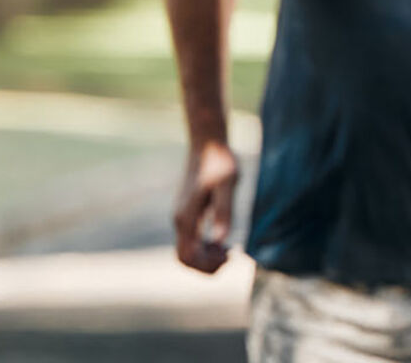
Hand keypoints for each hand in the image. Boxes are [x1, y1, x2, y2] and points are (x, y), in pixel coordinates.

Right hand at [173, 139, 238, 273]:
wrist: (208, 143)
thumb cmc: (220, 161)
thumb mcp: (228, 185)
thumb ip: (223, 211)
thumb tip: (220, 241)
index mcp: (185, 217)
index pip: (188, 257)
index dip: (207, 265)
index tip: (230, 255)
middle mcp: (179, 220)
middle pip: (184, 259)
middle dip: (206, 266)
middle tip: (231, 256)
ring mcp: (181, 217)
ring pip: (186, 252)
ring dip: (206, 259)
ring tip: (229, 251)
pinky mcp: (187, 214)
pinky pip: (190, 242)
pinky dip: (204, 249)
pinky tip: (223, 242)